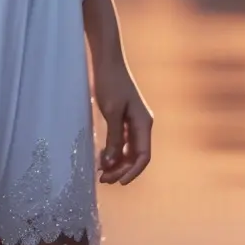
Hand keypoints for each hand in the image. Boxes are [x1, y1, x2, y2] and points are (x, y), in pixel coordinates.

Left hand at [92, 57, 152, 184]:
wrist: (107, 61)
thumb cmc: (111, 83)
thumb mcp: (112, 111)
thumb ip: (114, 138)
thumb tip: (111, 162)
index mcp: (144, 123)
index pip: (143, 156)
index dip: (133, 172)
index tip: (120, 182)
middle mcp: (141, 125)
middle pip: (135, 156)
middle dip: (121, 170)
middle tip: (103, 179)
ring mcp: (132, 122)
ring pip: (128, 151)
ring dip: (116, 163)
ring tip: (100, 173)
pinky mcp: (123, 119)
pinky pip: (121, 142)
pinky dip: (113, 152)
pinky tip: (101, 158)